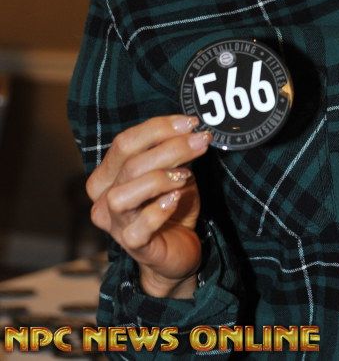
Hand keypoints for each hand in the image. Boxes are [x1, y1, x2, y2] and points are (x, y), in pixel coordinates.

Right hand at [86, 115, 211, 297]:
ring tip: (186, 175)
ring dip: (159, 178)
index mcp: (108, 175)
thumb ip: (172, 152)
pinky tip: (176, 198)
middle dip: (170, 147)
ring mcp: (115, 224)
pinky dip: (159, 209)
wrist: (178, 250)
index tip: (191, 123)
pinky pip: (139, 226)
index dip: (158, 128)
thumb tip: (190, 127)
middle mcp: (104, 198)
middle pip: (129, 163)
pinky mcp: (132, 245)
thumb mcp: (172, 172)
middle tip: (200, 141)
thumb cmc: (171, 206)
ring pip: (123, 195)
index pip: (124, 142)